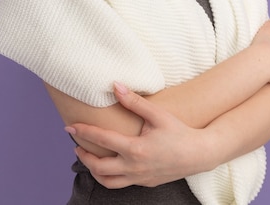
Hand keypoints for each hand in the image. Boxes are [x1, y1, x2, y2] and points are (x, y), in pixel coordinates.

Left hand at [65, 82, 211, 188]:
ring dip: (94, 170)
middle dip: (84, 155)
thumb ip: (134, 101)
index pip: (102, 140)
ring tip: (88, 157)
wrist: (199, 154)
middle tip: (76, 145)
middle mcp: (134, 167)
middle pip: (98, 167)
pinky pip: (121, 183)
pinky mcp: (146, 183)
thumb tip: (115, 85)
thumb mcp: (158, 114)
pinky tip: (109, 164)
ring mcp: (139, 178)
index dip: (83, 132)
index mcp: (135, 149)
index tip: (70, 126)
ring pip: (107, 182)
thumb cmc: (179, 132)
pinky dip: (109, 176)